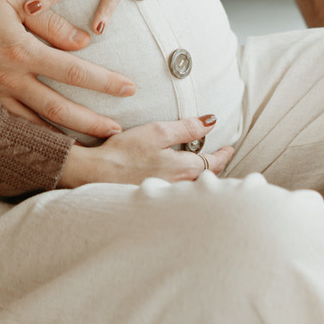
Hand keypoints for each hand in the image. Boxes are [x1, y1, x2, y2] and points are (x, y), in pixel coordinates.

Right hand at [0, 0, 135, 136]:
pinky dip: (25, 132)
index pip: (74, 71)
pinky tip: (38, 139)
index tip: (129, 90)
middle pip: (57, 108)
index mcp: (20, 50)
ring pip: (30, 122)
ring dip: (59, 135)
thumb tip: (85, 41)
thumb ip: (50, 22)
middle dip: (90, 122)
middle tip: (116, 132)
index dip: (105, 83)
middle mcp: (4, 77)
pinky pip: (3, 120)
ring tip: (84, 144)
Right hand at [58, 114, 233, 186]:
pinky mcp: (155, 202)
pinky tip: (178, 183)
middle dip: (216, 170)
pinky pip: (179, 195)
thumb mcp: (157, 132)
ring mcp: (168, 197)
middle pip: (206, 179)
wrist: (95, 176)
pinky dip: (186, 188)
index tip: (229, 149)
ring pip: (193, 188)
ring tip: (203, 170)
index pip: (214, 163)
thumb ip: (187, 127)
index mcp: (185, 170)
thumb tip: (211, 121)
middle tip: (220, 159)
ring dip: (202, 180)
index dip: (223, 154)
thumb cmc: (124, 153)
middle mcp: (181, 188)